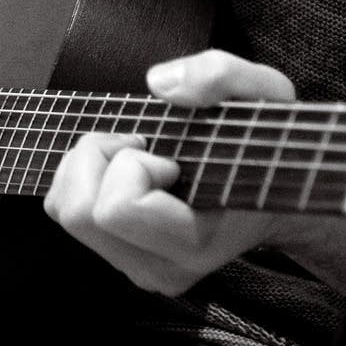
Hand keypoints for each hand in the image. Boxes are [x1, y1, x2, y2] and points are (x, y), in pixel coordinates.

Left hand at [43, 49, 295, 295]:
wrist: (280, 190)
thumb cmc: (272, 147)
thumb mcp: (266, 94)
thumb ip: (221, 76)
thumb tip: (160, 83)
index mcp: (196, 244)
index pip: (118, 208)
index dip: (133, 164)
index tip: (170, 155)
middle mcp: (163, 269)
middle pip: (78, 213)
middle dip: (100, 159)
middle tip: (143, 145)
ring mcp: (140, 268)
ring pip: (65, 211)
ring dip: (89, 166)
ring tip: (137, 155)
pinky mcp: (121, 258)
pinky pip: (65, 210)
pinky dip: (82, 177)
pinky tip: (124, 169)